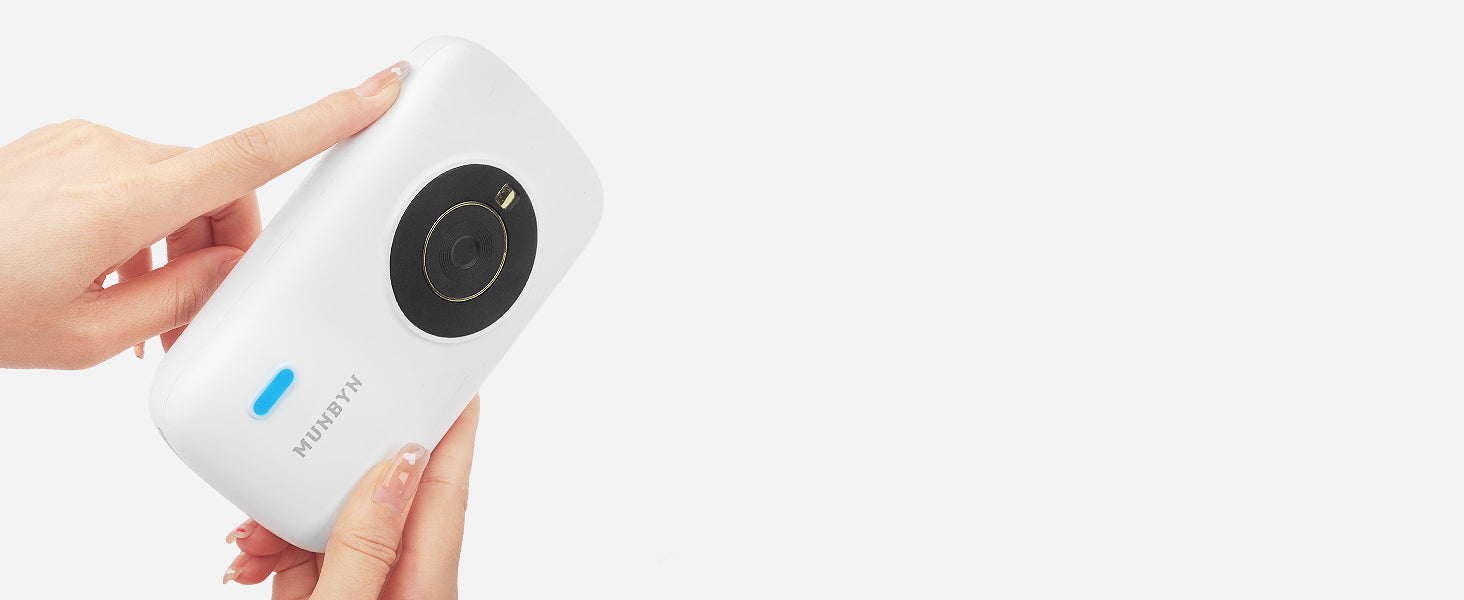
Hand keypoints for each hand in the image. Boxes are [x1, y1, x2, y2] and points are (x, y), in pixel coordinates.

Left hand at [0, 61, 408, 368]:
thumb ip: (181, 300)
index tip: (379, 91)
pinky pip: (138, 176)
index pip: (254, 152)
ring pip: (180, 185)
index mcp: (125, 202)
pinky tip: (110, 274)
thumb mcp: (90, 337)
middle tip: (195, 312)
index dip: (328, 120)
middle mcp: (110, 153)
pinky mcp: (64, 142)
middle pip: (221, 186)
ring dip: (180, 243)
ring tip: (140, 308)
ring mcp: (84, 140)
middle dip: (225, 248)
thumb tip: (231, 272)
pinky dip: (144, 224)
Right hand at [223, 395, 479, 598]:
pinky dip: (275, 546)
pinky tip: (249, 556)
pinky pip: (308, 553)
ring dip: (291, 514)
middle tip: (300, 443)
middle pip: (385, 493)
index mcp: (427, 581)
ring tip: (254, 531)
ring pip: (339, 521)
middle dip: (338, 465)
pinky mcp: (328, 598)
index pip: (446, 485)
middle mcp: (403, 582)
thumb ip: (366, 543)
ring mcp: (366, 588)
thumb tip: (391, 472)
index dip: (449, 424)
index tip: (440, 375)